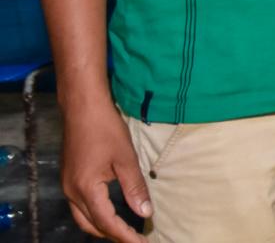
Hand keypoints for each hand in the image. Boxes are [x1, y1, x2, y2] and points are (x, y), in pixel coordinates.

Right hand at [61, 100, 151, 241]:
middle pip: (91, 225)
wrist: (82, 108)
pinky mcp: (69, 178)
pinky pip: (80, 206)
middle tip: (135, 239)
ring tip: (124, 231)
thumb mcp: (126, 158)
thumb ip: (134, 188)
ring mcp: (67, 186)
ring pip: (83, 218)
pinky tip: (109, 212)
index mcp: (86, 189)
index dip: (125, 235)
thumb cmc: (106, 129)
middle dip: (112, 235)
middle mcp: (71, 192)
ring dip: (102, 227)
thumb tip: (144, 213)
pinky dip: (95, 214)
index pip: (106, 222)